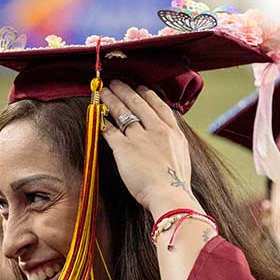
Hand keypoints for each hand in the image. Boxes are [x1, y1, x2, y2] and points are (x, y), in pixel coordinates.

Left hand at [100, 81, 199, 213]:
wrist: (171, 195)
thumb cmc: (177, 185)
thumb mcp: (183, 157)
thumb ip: (174, 144)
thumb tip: (168, 141)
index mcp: (173, 133)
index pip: (159, 106)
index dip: (147, 95)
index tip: (140, 88)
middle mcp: (156, 130)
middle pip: (138, 104)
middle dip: (125, 91)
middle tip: (116, 83)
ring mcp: (140, 138)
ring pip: (122, 112)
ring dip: (111, 100)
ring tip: (103, 93)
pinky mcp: (124, 148)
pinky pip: (110, 130)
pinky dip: (102, 122)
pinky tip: (96, 117)